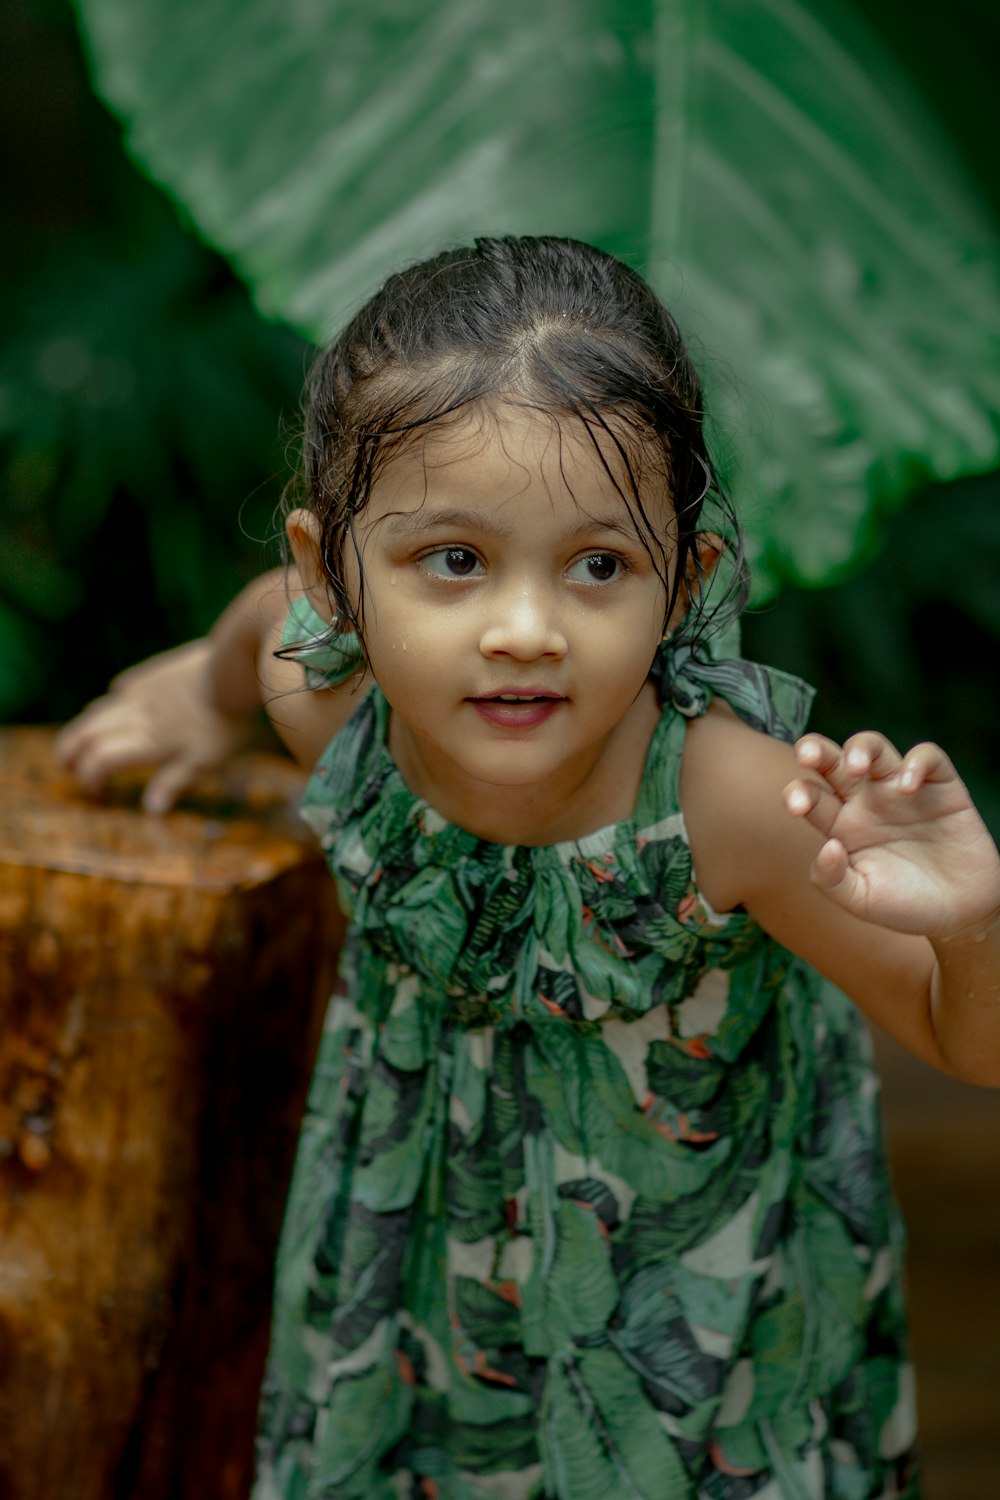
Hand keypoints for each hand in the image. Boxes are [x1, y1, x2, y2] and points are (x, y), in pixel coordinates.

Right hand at [56, 640, 259, 813]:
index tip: (96, 791)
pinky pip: (123, 686)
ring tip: (81, 739)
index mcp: (147, 741)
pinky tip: (115, 699)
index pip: (102, 760)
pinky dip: (112, 699)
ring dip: (84, 727)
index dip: (90, 776)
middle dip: (71, 752)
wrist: (233, 669)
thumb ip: (174, 782)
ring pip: (100, 709)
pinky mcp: (154, 673)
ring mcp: (143, 691)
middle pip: (89, 733)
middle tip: (66, 766)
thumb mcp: (205, 761)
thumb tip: (150, 809)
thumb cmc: (224, 722)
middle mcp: (136, 715)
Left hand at [783, 731, 999, 937]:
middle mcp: (865, 800)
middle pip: (833, 761)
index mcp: (840, 824)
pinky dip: (916, 763)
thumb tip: (827, 846)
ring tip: (857, 768)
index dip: (798, 793)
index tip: (797, 807)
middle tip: (806, 755)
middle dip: (815, 750)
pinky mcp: (940, 787)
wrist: (959, 913)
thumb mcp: (860, 900)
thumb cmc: (903, 905)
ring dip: (861, 748)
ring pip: (874, 748)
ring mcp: (900, 790)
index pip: (810, 795)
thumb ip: (832, 879)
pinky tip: (907, 788)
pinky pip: (927, 757)